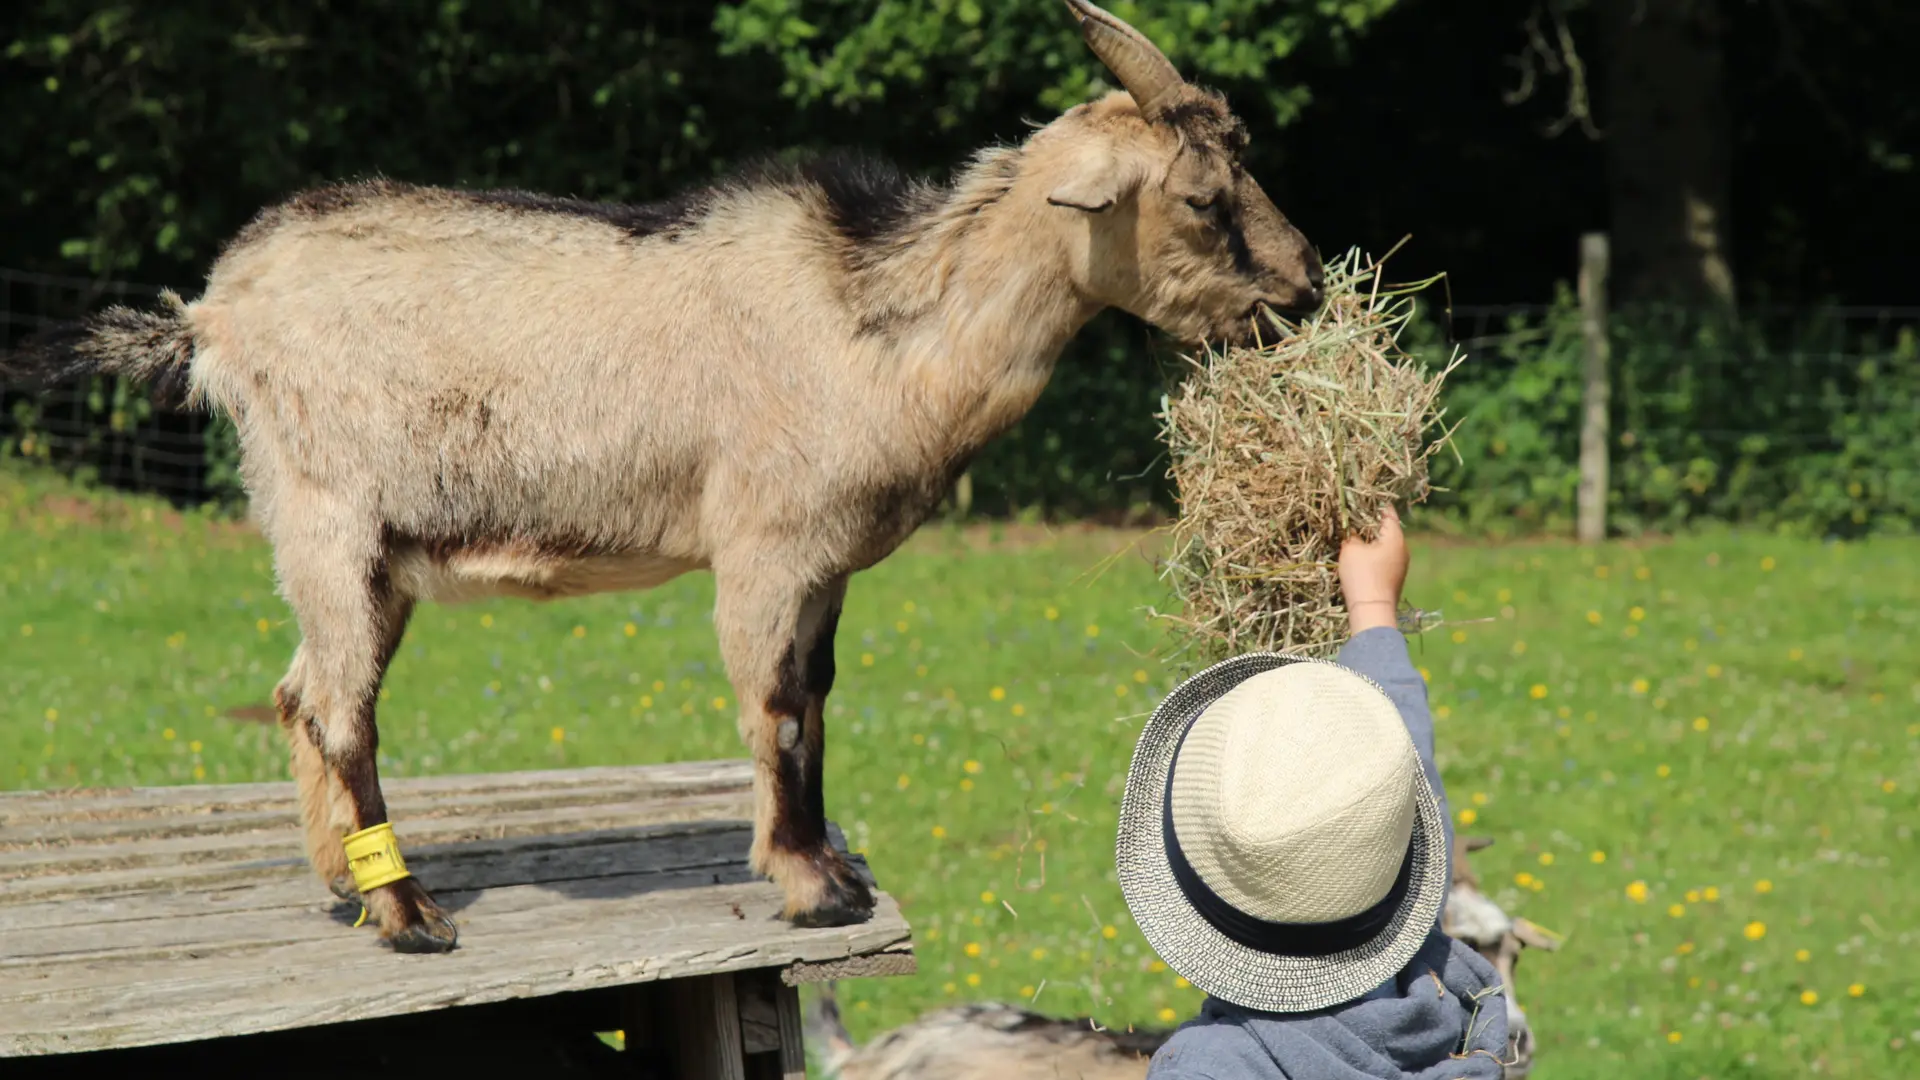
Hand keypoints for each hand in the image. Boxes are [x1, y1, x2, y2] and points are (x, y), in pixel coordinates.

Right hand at [1338, 503, 1408, 634]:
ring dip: (1369, 540)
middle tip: (1350, 519)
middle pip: (1386, 528)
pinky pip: (1384, 558)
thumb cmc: (1362, 576)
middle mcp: (1403, 548)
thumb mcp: (1350, 549)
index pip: (1386, 511)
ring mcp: (1401, 564)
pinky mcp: (1395, 577)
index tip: (1356, 500)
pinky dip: (1372, 554)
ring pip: (1384, 544)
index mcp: (1395, 536)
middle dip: (1368, 523)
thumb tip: (1352, 527)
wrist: (1373, 612)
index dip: (1371, 504)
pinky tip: (1358, 559)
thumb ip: (1351, 533)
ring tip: (1351, 539)